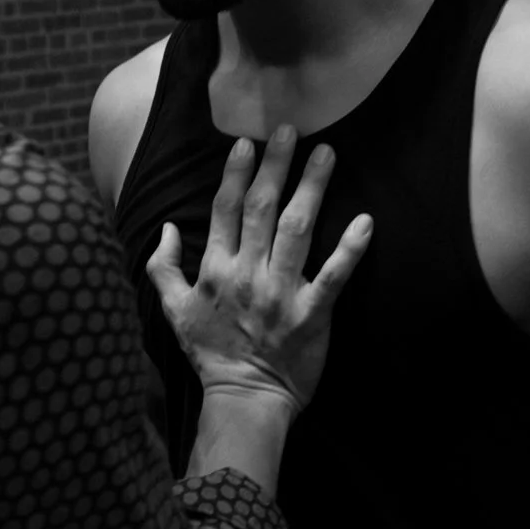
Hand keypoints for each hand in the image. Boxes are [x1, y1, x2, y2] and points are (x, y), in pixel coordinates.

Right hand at [147, 125, 372, 409]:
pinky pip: (334, 276)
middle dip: (276, 165)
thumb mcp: (173, 311)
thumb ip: (163, 267)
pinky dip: (350, 249)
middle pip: (261, 208)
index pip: (224, 209)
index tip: (247, 142)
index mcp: (216, 270)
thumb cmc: (211, 353)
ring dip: (312, 188)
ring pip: (296, 229)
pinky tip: (366, 221)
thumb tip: (165, 228)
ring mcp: (281, 293)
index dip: (235, 172)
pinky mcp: (313, 315)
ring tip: (327, 154)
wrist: (243, 399)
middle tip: (290, 129)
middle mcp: (247, 274)